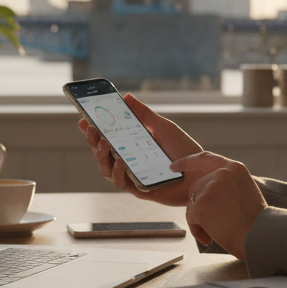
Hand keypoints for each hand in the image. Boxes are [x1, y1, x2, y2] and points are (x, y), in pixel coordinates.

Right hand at [77, 93, 202, 207]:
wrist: (202, 173)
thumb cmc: (185, 151)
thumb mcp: (164, 128)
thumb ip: (144, 114)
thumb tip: (126, 97)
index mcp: (132, 146)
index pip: (107, 137)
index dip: (93, 130)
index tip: (83, 119)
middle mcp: (129, 161)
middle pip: (102, 153)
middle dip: (93, 140)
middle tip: (90, 128)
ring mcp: (133, 176)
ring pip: (107, 169)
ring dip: (101, 156)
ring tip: (103, 143)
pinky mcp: (139, 190)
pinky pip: (122, 183)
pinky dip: (119, 171)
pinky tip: (121, 161)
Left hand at [172, 152, 266, 260]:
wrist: (260, 237)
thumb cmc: (255, 223)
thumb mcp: (244, 192)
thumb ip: (226, 186)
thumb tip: (203, 194)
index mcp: (235, 168)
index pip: (205, 158)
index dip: (187, 162)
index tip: (174, 166)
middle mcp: (222, 173)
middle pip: (195, 188)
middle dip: (198, 207)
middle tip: (211, 226)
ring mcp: (210, 187)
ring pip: (192, 204)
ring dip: (199, 221)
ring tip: (214, 233)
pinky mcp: (200, 204)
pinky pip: (190, 217)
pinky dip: (197, 229)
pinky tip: (210, 237)